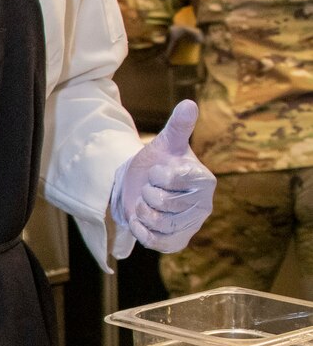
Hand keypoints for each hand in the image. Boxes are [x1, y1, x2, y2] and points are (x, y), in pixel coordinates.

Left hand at [112, 100, 215, 252]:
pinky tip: (140, 219)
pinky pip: (156, 241)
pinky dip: (141, 230)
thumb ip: (178, 126)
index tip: (158, 171)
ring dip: (143, 211)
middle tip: (150, 189)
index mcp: (204, 180)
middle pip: (165, 203)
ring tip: (146, 203)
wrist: (141, 187)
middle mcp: (204, 204)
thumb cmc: (157, 163)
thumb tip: (189, 103)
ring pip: (159, 223)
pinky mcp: (178, 242)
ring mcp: (192, 225)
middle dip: (148, 193)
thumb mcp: (165, 143)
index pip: (174, 178)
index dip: (158, 174)